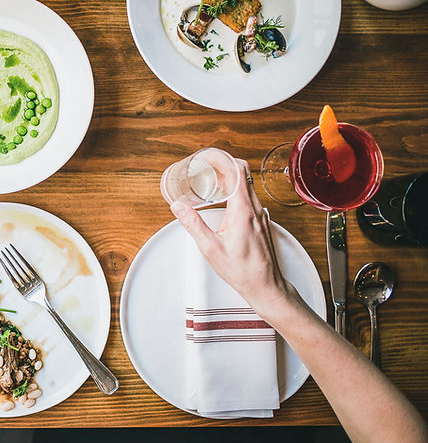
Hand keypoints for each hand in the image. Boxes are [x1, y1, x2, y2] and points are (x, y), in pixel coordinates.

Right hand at [169, 161, 299, 318]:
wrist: (265, 285)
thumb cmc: (242, 270)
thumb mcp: (210, 248)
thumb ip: (193, 224)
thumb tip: (178, 207)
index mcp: (243, 210)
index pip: (238, 171)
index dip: (223, 159)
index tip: (208, 156)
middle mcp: (255, 209)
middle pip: (244, 173)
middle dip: (225, 164)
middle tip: (206, 165)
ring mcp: (261, 215)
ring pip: (248, 185)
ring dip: (231, 177)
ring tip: (212, 179)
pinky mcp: (261, 222)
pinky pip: (250, 197)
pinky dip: (237, 190)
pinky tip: (225, 199)